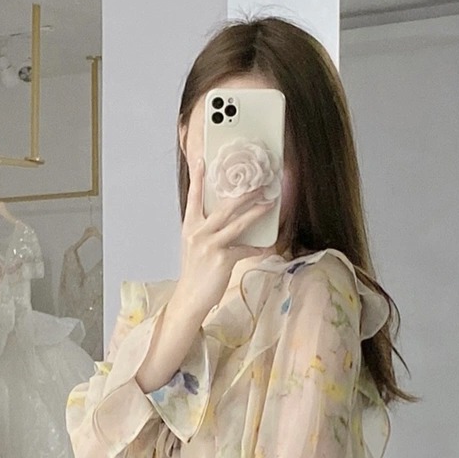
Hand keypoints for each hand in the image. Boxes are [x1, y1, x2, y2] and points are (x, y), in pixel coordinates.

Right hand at [172, 154, 275, 321]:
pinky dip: (256, 248)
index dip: (197, 178)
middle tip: (258, 183)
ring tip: (269, 203)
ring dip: (256, 212)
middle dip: (244, 194)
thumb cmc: (195, 271)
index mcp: (190, 226)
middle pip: (224, 207)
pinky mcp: (222, 259)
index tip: (202, 160)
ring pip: (237, 224)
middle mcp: (198, 232)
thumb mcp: (195, 246)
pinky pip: (244, 249)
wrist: (191, 297)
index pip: (193, 197)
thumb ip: (207, 230)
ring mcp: (210, 245)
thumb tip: (228, 219)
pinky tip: (265, 247)